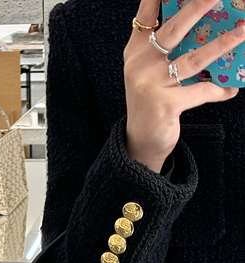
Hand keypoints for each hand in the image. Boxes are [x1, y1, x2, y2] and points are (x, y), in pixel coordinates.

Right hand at [123, 0, 242, 172]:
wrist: (141, 141)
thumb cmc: (151, 100)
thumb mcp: (148, 71)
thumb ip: (162, 48)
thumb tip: (201, 27)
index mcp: (136, 52)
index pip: (145, 17)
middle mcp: (141, 65)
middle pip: (172, 30)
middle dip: (197, 7)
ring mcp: (152, 85)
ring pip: (193, 59)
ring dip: (222, 44)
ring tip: (243, 31)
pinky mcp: (166, 105)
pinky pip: (201, 92)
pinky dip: (218, 90)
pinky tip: (231, 88)